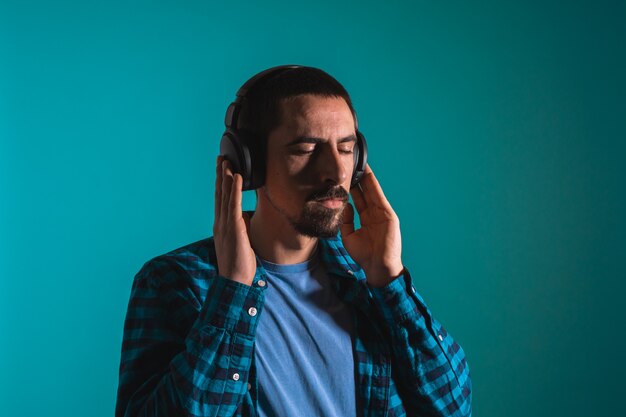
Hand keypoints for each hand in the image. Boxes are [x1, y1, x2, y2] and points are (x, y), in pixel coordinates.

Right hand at [213, 156, 255, 285]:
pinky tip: (237, 177)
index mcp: (221, 225)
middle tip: (221, 158)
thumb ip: (240, 226)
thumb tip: (245, 215)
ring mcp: (225, 224)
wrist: (234, 280)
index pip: (220, 199)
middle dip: (220, 175)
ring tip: (228, 162)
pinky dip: (235, 189)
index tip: (221, 169)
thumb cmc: (239, 263)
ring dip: (226, 177)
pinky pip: (234, 204)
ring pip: (225, 195)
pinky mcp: (234, 227)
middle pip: (220, 193)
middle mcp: (220, 222)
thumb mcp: (239, 240)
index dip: (221, 183)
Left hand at [340, 164, 402, 286]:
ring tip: (359, 163)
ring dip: (366, 177)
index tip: (346, 175)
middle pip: (366, 191)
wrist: (378, 267)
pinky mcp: (389, 215)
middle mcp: (375, 213)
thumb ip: (346, 221)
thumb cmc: (365, 255)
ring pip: (372, 191)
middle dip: (359, 178)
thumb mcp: (349, 236)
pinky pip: (379, 197)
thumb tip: (345, 206)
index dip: (353, 186)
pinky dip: (374, 185)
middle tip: (352, 163)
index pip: (359, 198)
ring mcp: (382, 213)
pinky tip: (368, 175)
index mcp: (367, 218)